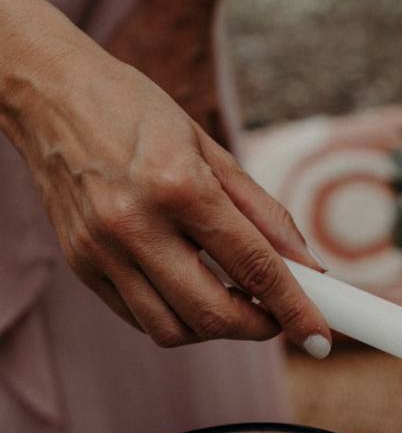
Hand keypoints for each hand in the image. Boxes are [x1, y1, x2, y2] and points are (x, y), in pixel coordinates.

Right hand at [0, 0, 331, 353]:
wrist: (50, 95)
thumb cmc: (138, 114)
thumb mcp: (211, 149)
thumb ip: (263, 214)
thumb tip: (308, 269)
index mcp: (178, 185)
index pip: (253, 266)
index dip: (295, 309)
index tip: (320, 337)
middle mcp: (135, 223)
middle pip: (212, 313)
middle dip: (256, 328)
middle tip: (276, 317)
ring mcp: (102, 250)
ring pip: (174, 330)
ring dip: (215, 329)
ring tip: (230, 301)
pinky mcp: (82, 266)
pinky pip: (140, 320)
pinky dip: (176, 319)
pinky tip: (188, 291)